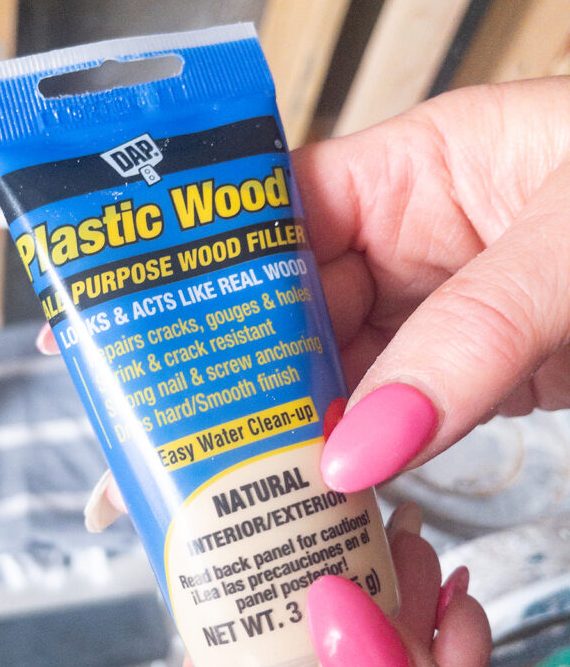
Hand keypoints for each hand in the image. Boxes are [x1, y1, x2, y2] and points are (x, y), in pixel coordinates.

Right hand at [42, 77, 569, 518]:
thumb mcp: (563, 246)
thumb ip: (463, 343)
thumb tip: (359, 447)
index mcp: (412, 167)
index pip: (268, 222)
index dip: (199, 284)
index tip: (139, 347)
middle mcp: (414, 239)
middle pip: (289, 317)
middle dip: (234, 386)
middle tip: (172, 455)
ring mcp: (445, 312)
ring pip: (341, 379)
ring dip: (296, 438)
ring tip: (230, 497)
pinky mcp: (483, 373)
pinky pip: (400, 417)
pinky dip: (365, 462)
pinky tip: (322, 499)